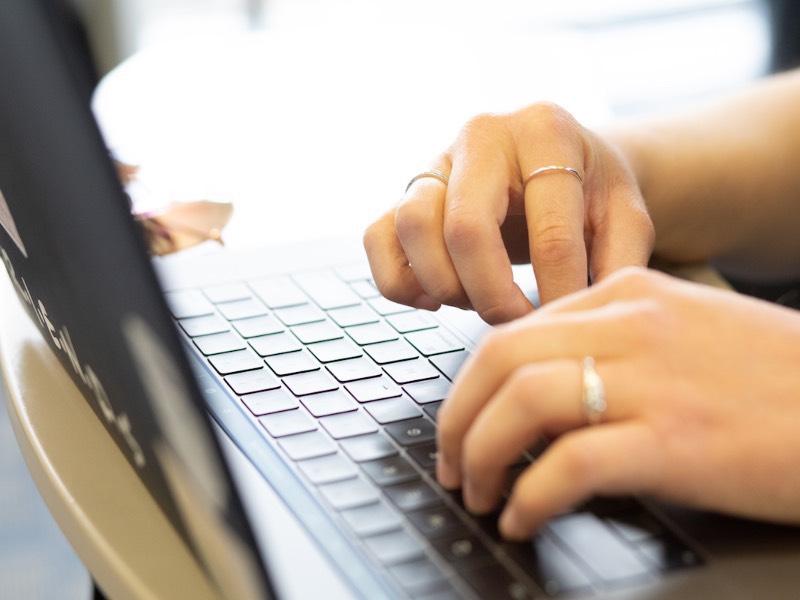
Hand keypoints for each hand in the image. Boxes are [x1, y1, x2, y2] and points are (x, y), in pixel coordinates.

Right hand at [363, 103, 653, 323]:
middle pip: (465, 226)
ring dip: (442, 283)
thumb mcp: (625, 214)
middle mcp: (481, 136)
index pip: (548, 229)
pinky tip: (436, 299)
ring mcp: (436, 161)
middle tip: (515, 321)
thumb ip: (618, 260)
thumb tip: (581, 316)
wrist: (561, 159)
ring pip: (410, 224)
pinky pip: (377, 237)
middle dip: (491, 294)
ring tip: (476, 301)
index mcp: (544, 130)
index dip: (559, 291)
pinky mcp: (407, 190)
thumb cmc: (592, 190)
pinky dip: (399, 280)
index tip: (566, 324)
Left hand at [436, 267, 799, 538]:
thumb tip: (539, 394)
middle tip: (451, 463)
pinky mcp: (677, 439)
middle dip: (457, 418)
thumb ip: (612, 346)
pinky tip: (523, 518)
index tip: (462, 423)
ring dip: (481, 455)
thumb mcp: (685, 332)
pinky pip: (570, 464)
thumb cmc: (776, 378)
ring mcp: (652, 379)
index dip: (471, 385)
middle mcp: (631, 325)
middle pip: (499, 360)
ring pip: (521, 403)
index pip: (514, 332)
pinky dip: (530, 495)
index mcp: (628, 292)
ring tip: (477, 493)